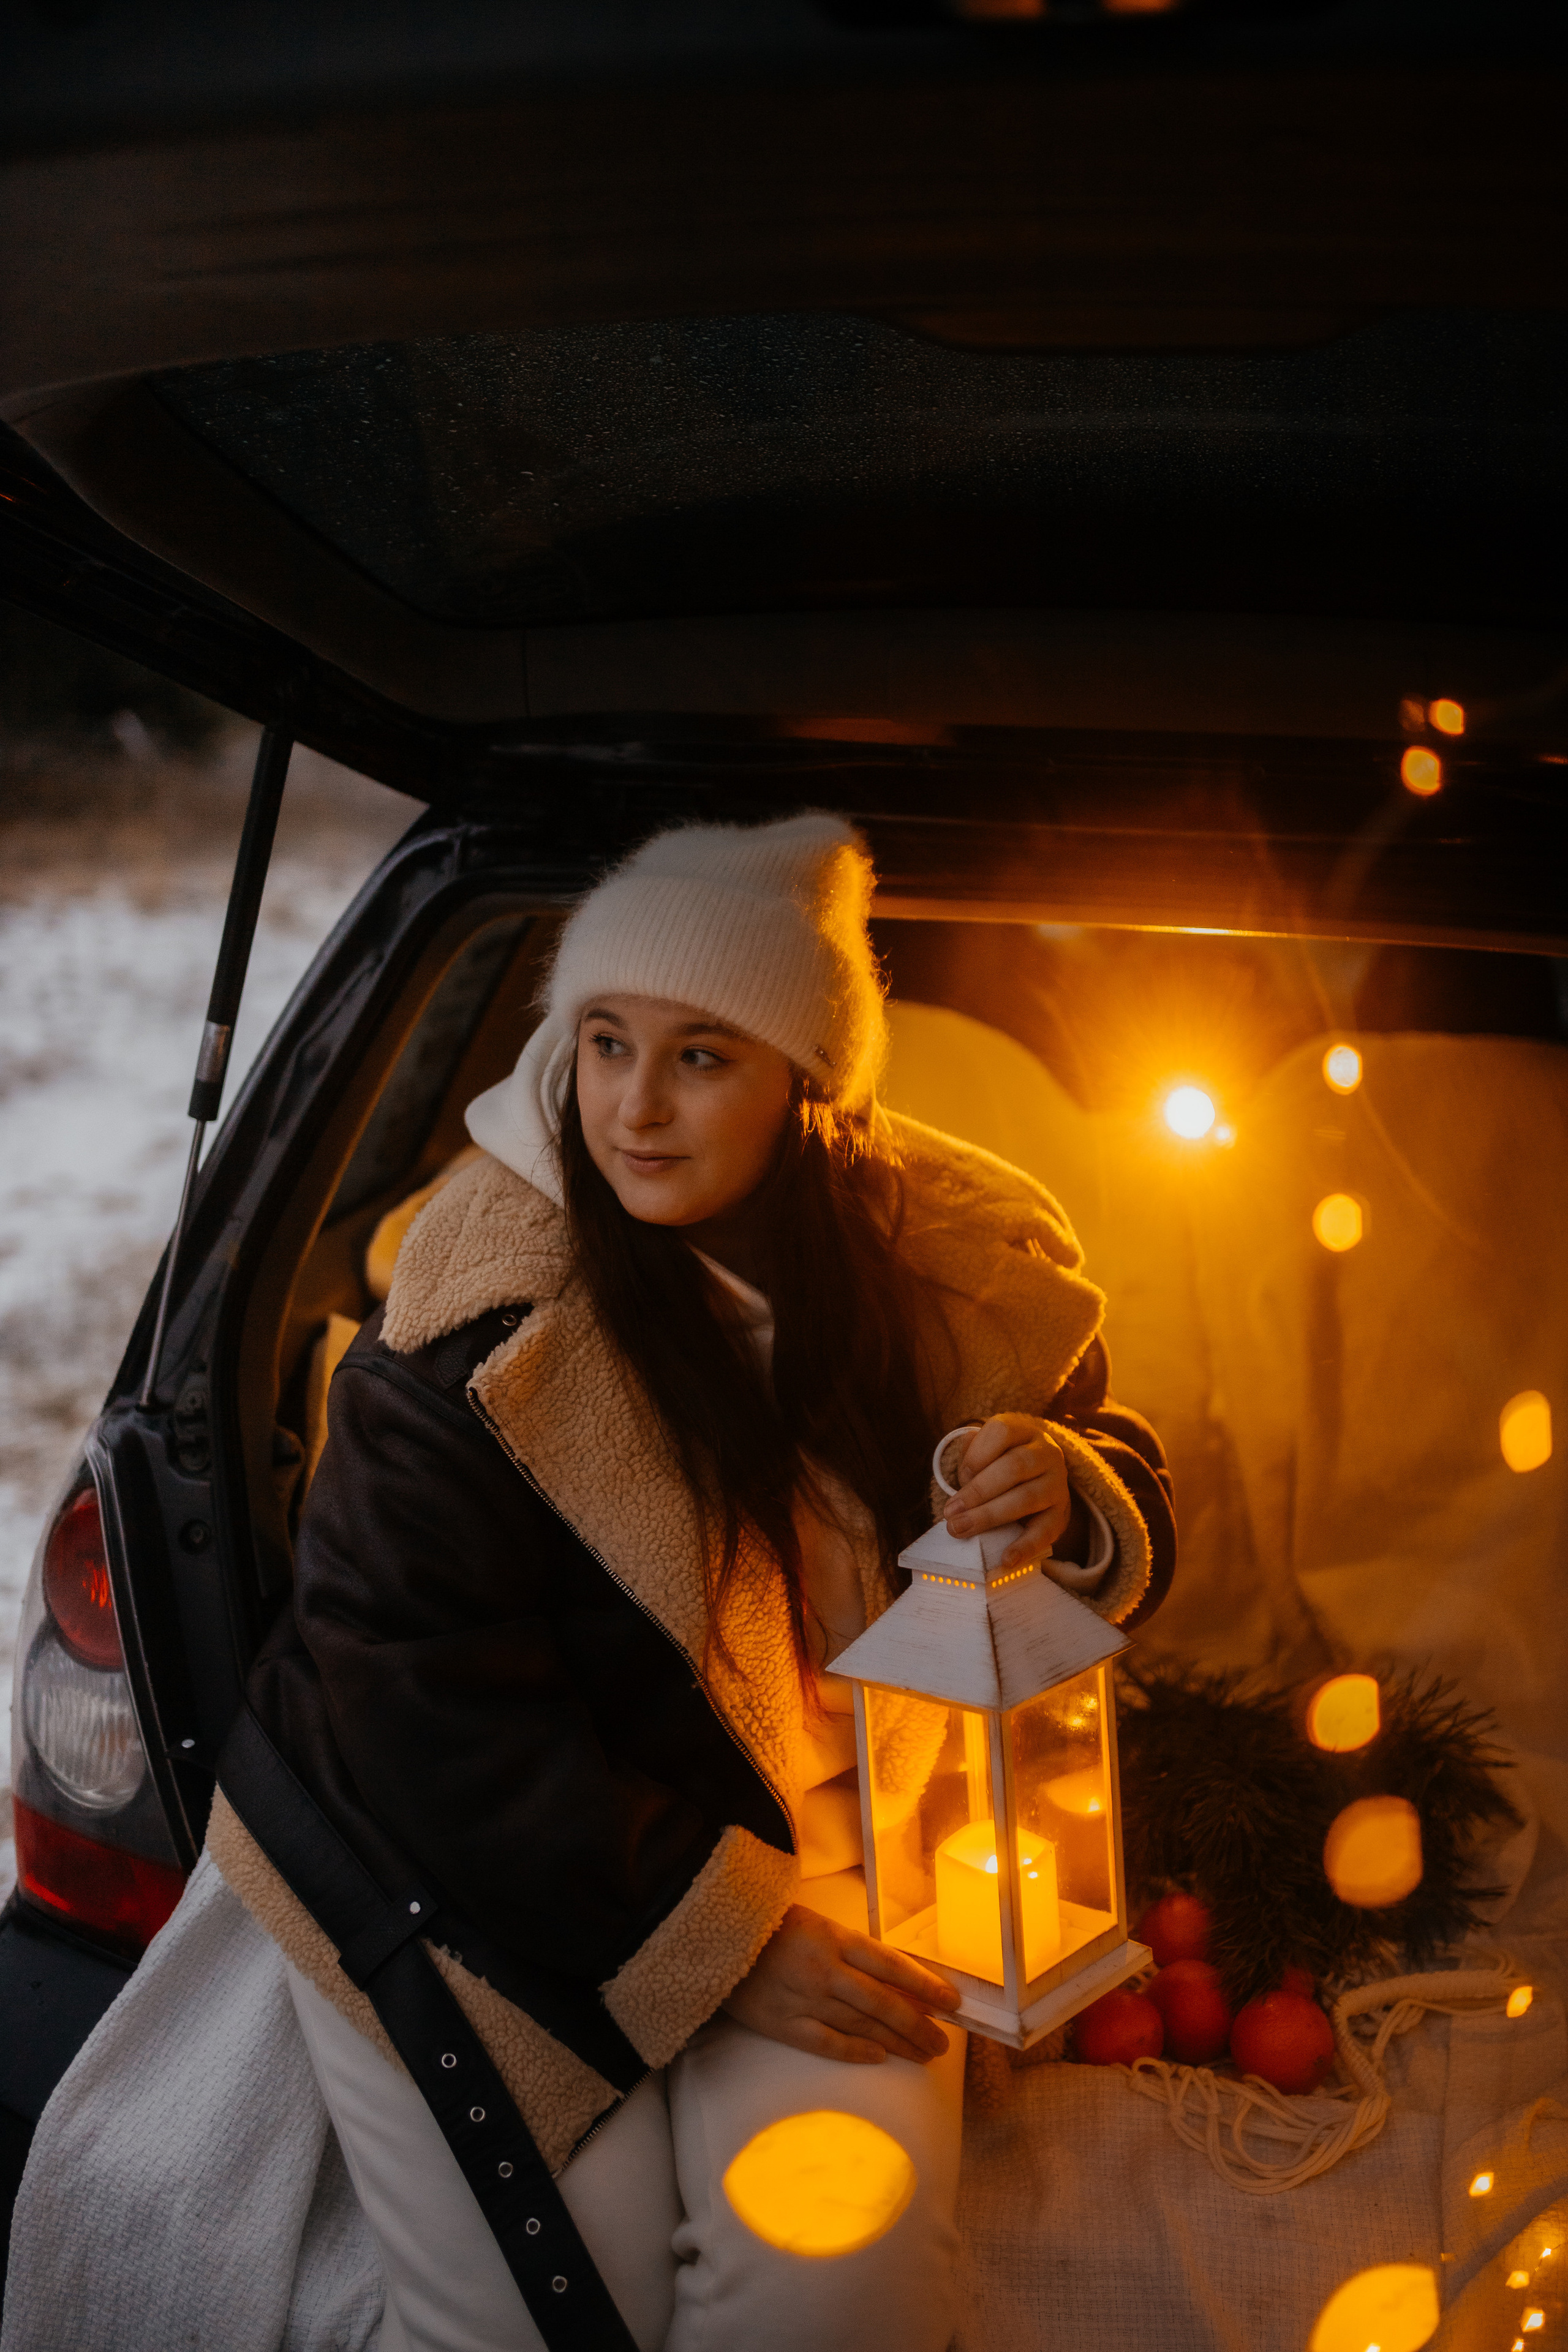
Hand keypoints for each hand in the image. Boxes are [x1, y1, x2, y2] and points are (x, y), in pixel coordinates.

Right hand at [722, 1905, 959, 2064]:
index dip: (925, 1985)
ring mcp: (805, 1999)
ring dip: (898, 2041)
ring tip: (925, 2055)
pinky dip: (855, 2051)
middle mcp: (826, 1969)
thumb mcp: (813, 1922)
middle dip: (919, 2024)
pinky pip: (826, 2041)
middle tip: (945, 2043)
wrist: (712, 1936)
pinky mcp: (782, 2023)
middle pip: (884, 2002)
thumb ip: (847, 1947)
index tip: (952, 2002)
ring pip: (863, 2026)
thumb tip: (892, 1973)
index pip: (891, 1965)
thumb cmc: (767, 1924)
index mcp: (834, 1937)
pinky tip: (880, 2057)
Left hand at [944, 1412, 1072, 1569]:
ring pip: (1026, 1498)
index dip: (977, 1455)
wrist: (1040, 1475)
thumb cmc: (1002, 1461)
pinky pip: (1045, 1531)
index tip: (959, 1477)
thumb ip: (971, 1456)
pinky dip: (1024, 1546)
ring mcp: (1058, 1483)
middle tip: (950, 1513)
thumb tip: (961, 1481)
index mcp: (1025, 1430)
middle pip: (1014, 1467)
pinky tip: (1005, 1559)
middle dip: (977, 1492)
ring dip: (990, 1516)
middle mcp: (1046, 1452)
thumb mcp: (987, 1448)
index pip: (1002, 1432)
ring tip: (961, 1529)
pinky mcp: (1062, 1513)